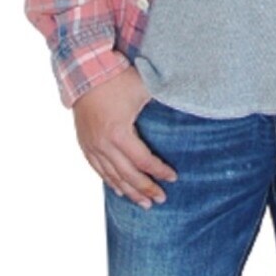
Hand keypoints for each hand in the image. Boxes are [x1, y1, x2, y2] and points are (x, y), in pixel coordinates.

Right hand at [72, 67, 177, 208]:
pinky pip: (97, 169)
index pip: (143, 161)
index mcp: (118, 132)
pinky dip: (110, 181)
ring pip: (112, 176)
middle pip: (128, 175)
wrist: (85, 71)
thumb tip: (190, 104)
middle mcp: (103, 143)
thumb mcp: (144, 87)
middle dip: (146, 189)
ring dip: (129, 192)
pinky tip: (119, 191)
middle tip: (161, 200)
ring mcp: (92, 145)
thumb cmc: (117, 78)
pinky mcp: (84, 143)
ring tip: (144, 204)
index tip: (173, 177)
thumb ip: (164, 99)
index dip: (159, 171)